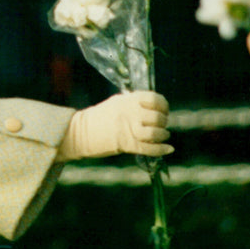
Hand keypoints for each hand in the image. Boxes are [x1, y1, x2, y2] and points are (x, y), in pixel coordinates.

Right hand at [56, 91, 173, 161]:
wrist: (81, 132)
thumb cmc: (99, 117)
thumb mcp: (116, 102)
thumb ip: (134, 103)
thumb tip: (154, 107)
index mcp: (128, 100)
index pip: (155, 99)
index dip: (163, 105)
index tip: (163, 110)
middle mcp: (130, 112)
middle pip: (157, 117)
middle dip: (163, 122)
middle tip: (161, 125)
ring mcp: (128, 128)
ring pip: (155, 133)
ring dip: (163, 135)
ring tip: (163, 135)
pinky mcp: (126, 144)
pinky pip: (149, 148)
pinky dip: (161, 149)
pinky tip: (169, 149)